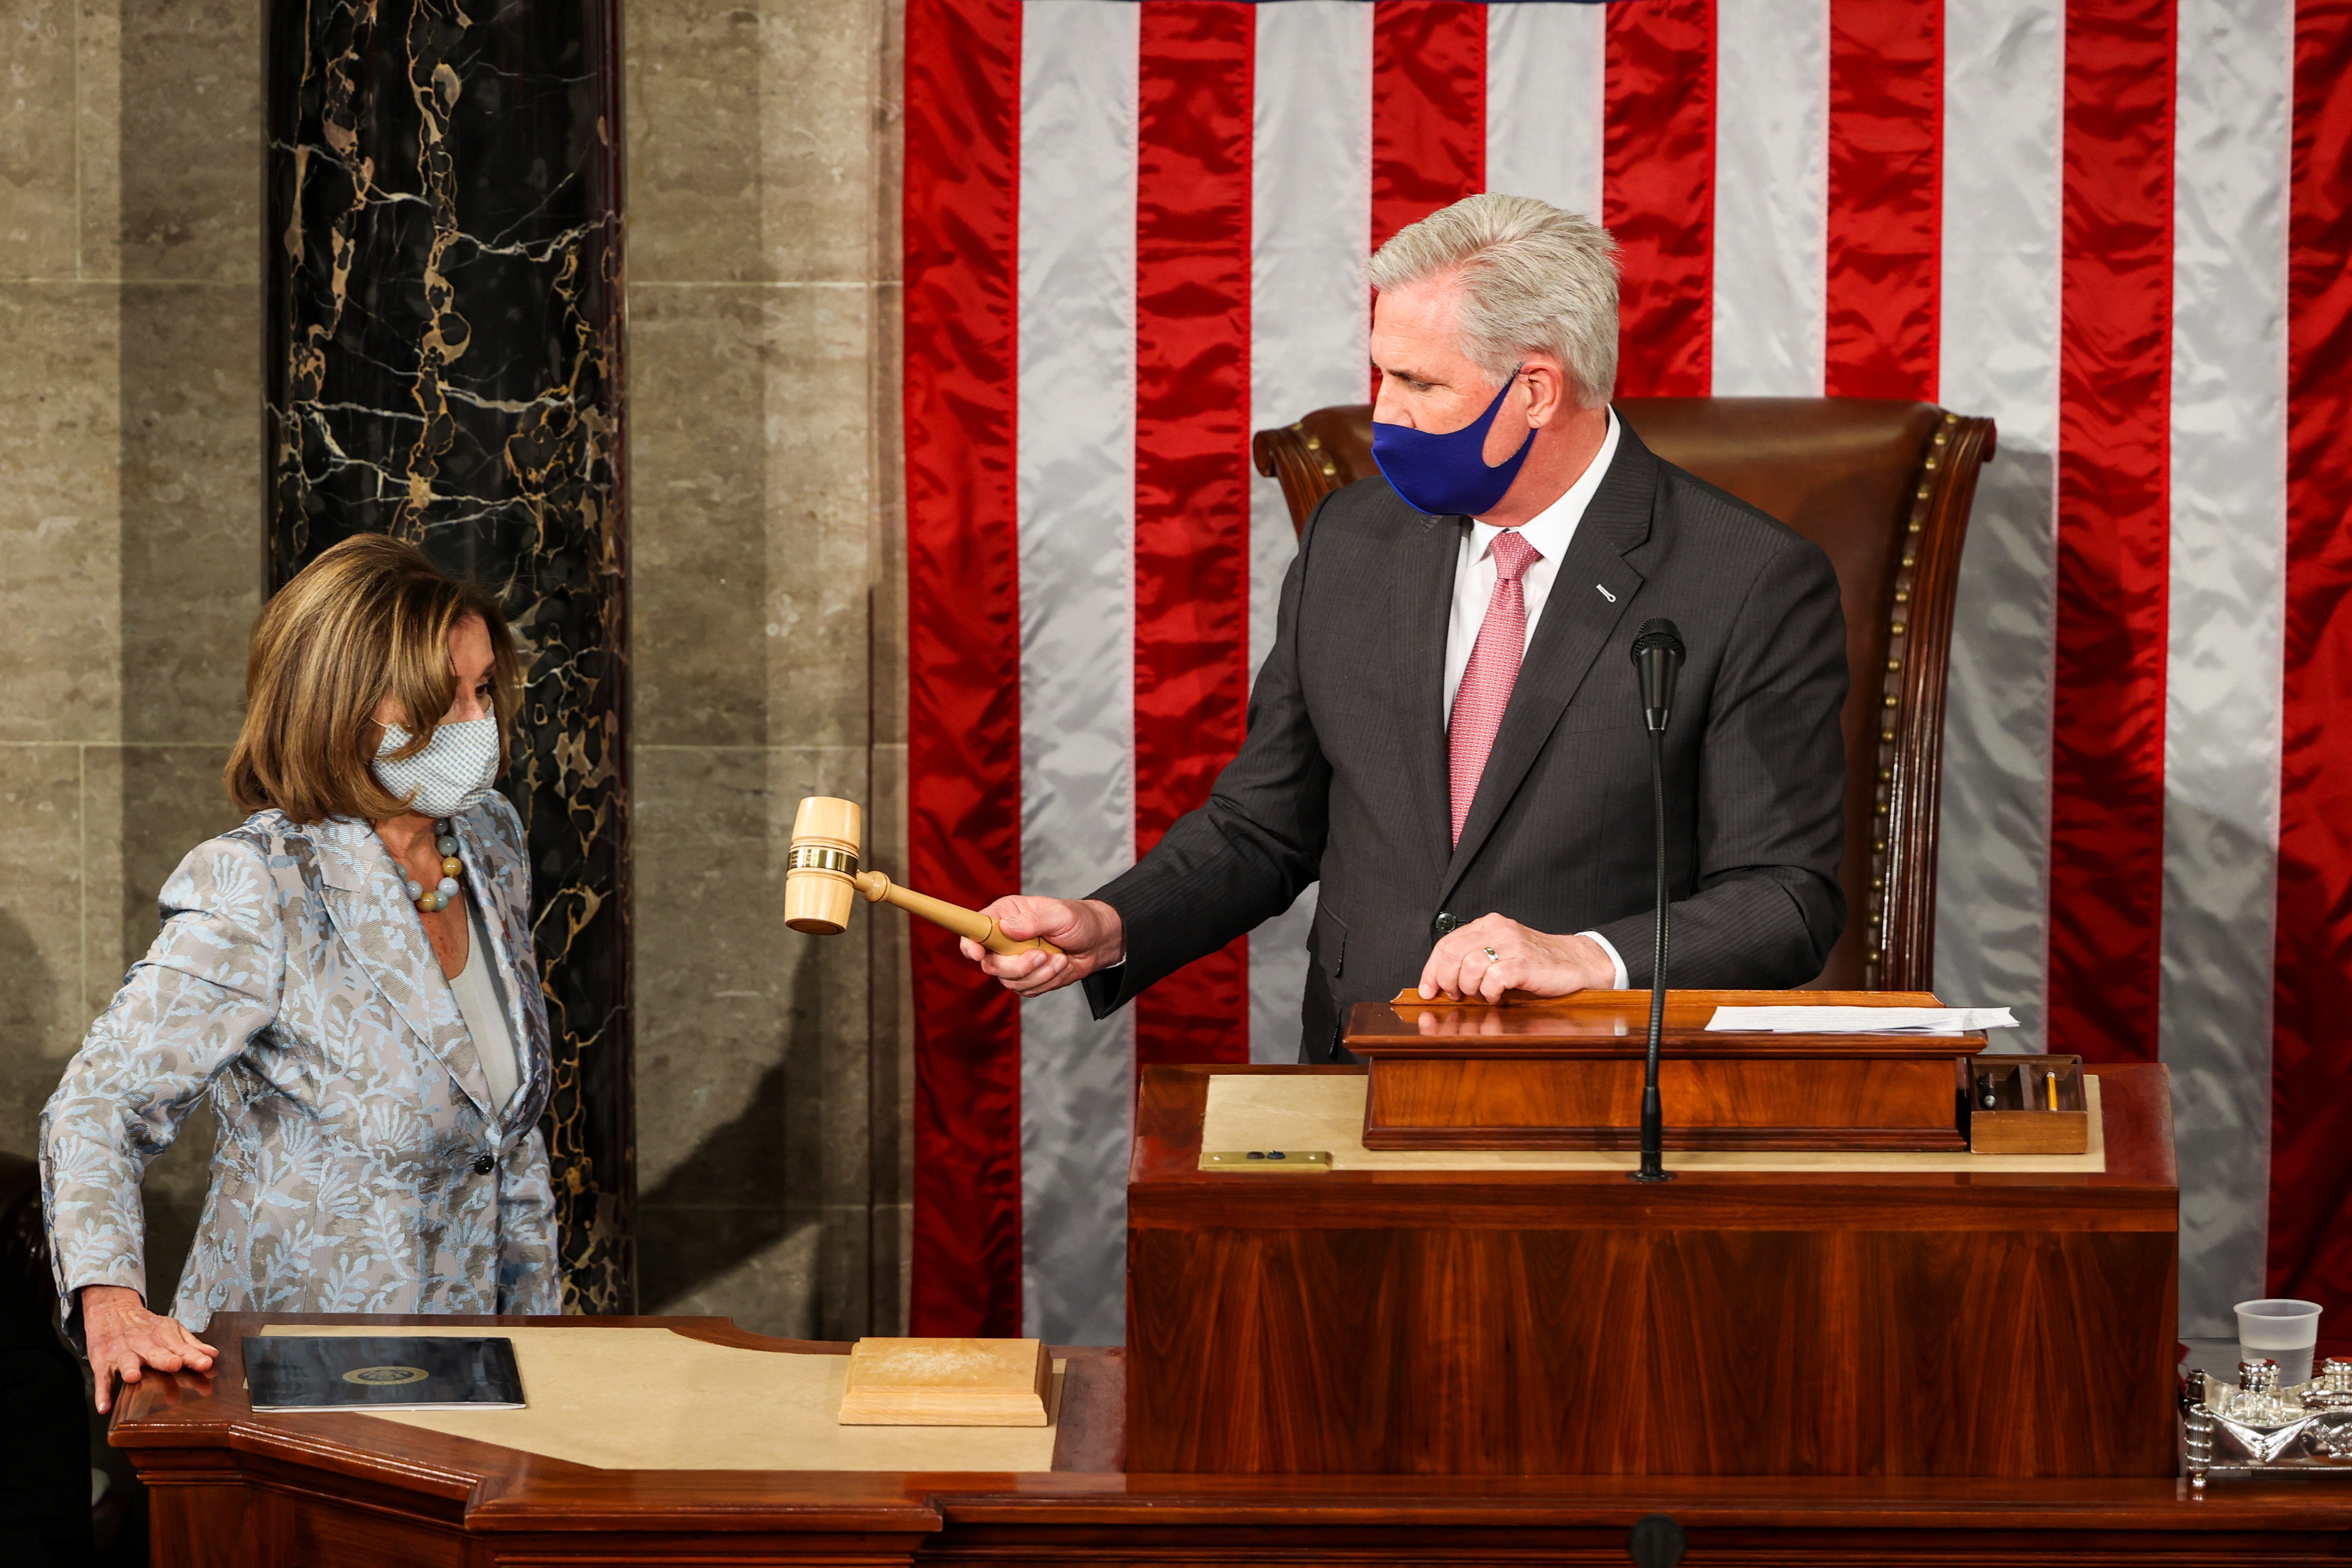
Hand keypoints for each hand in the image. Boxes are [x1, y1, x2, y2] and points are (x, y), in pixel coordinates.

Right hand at [79, 1284, 215, 1413]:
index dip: (193, 1356)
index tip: (205, 1364)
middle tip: (175, 1364)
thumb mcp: (170, 1329)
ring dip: (130, 1368)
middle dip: (164, 1359)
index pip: (181, 1347)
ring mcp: (122, 1353)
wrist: (112, 1310)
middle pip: (155, 1352)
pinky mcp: (102, 1362)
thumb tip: (212, 1355)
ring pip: (126, 1361)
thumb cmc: (146, 1325)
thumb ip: (191, 1344)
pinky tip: (104, 1407)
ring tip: (134, 1377)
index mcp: (163, 1336)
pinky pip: (102, 1379)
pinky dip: (101, 1393)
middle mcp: (143, 1344)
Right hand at [959, 896, 1125, 996]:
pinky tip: (1061, 966)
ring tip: (1060, 959)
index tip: (979, 954)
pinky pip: (1027, 990)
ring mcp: (1015, 961)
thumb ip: (1033, 921)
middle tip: (1042, 955)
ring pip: (1010, 981)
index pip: (975, 930)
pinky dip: (1047, 981)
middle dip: (1018, 965)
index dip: (971, 944)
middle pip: (991, 964)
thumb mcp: (1059, 914)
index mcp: (1006, 915)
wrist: (1099, 941)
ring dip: (1039, 974)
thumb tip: (1006, 928)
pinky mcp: (1027, 978)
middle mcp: (1005, 939)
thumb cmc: (1078, 919)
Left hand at [1416, 914, 1616, 1002]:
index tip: (1428, 990)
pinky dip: (1490, 993)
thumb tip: (1440, 982)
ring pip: (1469, 967)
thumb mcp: (1501, 952)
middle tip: (1456, 996)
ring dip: (1469, 989)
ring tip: (1482, 995)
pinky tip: (1497, 997)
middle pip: (1452, 954)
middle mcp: (1497, 929)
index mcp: (1488, 925)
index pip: (1446, 944)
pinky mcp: (1525, 963)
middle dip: (1446, 981)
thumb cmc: (1535, 962)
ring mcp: (1512, 945)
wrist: (1576, 962)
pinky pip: (1493, 979)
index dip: (1431, 970)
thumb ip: (1473, 959)